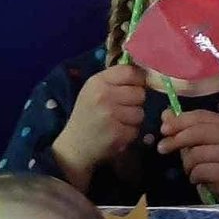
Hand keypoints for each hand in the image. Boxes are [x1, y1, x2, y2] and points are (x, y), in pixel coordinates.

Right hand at [50, 65, 146, 189]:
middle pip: (139, 93)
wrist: (74, 146)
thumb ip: (115, 80)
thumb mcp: (93, 90)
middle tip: (122, 108)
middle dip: (135, 102)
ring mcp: (110, 115)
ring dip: (133, 119)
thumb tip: (143, 72)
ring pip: (140, 112)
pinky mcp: (117, 133)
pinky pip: (136, 129)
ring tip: (118, 121)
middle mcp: (104, 96)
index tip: (134, 87)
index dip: (138, 80)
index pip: (130, 72)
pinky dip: (130, 133)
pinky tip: (117, 133)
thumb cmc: (87, 114)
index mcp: (98, 81)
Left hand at [158, 109, 218, 202]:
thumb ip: (179, 125)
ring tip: (191, 168)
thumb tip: (166, 114)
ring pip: (197, 154)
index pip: (199, 116)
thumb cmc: (206, 159)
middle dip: (176, 140)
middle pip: (197, 132)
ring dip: (187, 164)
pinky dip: (194, 176)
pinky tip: (198, 178)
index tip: (163, 129)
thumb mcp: (191, 140)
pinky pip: (200, 171)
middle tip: (162, 148)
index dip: (179, 121)